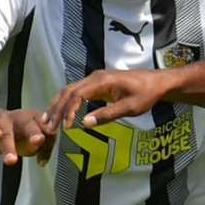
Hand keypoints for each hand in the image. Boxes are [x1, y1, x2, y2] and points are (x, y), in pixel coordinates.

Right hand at [0, 108, 53, 166]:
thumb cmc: (16, 133)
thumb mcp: (31, 142)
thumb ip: (41, 148)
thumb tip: (43, 161)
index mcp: (38, 120)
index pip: (47, 131)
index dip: (49, 144)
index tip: (42, 161)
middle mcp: (23, 118)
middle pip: (30, 125)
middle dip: (35, 133)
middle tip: (38, 140)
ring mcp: (6, 120)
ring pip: (9, 133)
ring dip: (10, 146)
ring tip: (11, 160)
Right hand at [43, 68, 170, 133]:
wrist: (156, 82)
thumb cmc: (146, 95)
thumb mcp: (130, 108)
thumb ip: (107, 115)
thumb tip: (84, 123)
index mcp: (102, 81)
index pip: (77, 95)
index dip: (68, 111)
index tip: (65, 127)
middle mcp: (94, 77)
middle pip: (68, 91)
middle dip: (56, 109)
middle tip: (48, 127)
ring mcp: (94, 79)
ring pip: (69, 90)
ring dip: (57, 105)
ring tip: (48, 121)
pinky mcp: (96, 83)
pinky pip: (76, 91)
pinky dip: (66, 102)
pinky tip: (60, 113)